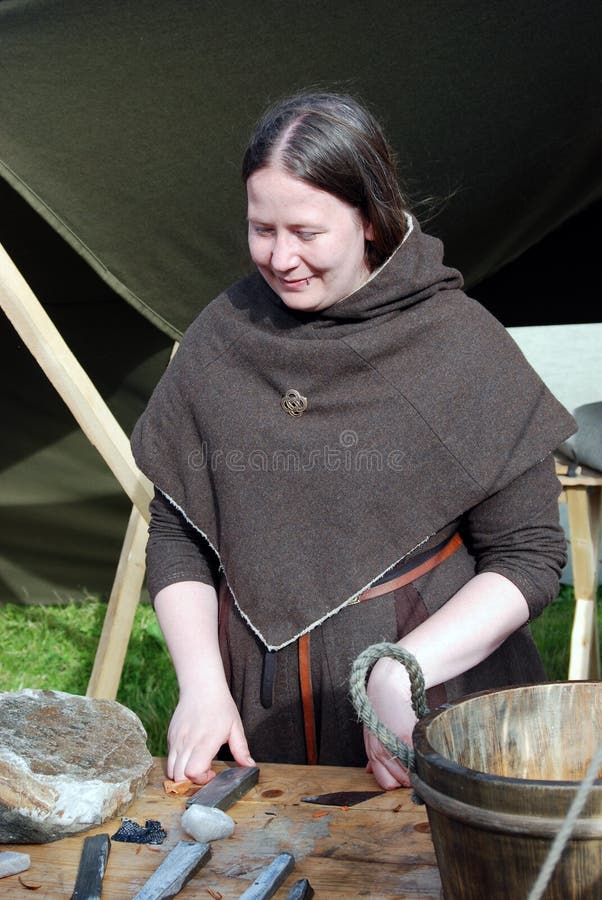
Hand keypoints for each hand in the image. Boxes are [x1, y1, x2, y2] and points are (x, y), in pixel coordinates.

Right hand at [166, 680, 254, 783]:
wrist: (201, 686)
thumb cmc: (220, 706)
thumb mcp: (235, 727)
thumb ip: (241, 750)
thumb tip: (250, 767)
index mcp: (205, 741)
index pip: (193, 772)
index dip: (202, 779)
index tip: (212, 774)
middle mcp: (187, 742)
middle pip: (179, 776)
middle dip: (191, 781)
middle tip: (205, 772)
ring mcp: (176, 739)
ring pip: (170, 769)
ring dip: (182, 774)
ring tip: (197, 764)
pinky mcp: (170, 736)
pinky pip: (169, 758)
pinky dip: (177, 763)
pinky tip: (191, 754)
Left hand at [364, 656, 417, 789]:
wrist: (387, 686)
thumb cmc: (381, 709)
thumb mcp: (372, 733)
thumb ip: (373, 755)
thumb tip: (369, 772)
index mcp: (372, 752)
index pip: (386, 783)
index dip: (397, 781)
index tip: (406, 773)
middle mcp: (379, 752)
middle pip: (399, 782)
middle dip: (409, 777)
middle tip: (414, 763)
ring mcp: (392, 746)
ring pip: (411, 774)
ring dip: (417, 768)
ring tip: (418, 752)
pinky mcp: (406, 737)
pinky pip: (417, 758)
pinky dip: (422, 756)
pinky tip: (421, 745)